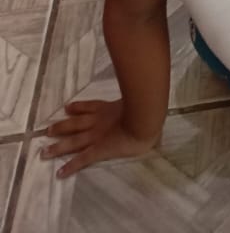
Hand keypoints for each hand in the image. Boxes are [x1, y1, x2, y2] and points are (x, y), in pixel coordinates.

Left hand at [41, 99, 158, 177]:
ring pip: (73, 141)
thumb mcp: (140, 99)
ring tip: (44, 152)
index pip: (90, 107)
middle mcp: (98, 122)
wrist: (144, 119)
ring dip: (58, 147)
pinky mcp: (98, 150)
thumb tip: (145, 93)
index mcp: (108, 109)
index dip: (78, 107)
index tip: (67, 107)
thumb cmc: (147, 110)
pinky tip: (60, 173)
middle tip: (48, 130)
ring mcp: (97, 136)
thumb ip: (138, 96)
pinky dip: (70, 166)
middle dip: (61, 127)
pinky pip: (82, 159)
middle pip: (76, 124)